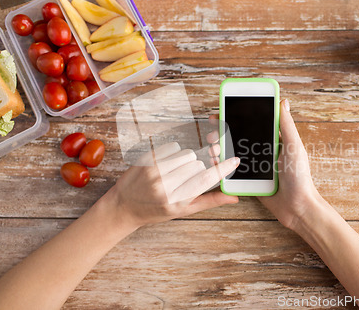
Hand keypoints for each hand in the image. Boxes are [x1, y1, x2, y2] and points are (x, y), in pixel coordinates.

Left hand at [110, 141, 239, 228]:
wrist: (124, 206)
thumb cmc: (155, 210)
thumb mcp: (183, 211)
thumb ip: (209, 201)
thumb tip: (234, 198)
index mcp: (176, 201)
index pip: (206, 180)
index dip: (223, 169)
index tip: (234, 161)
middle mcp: (165, 186)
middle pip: (198, 164)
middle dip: (199, 168)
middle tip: (189, 177)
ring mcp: (154, 171)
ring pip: (188, 153)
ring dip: (188, 160)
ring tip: (177, 172)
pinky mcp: (146, 159)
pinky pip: (173, 146)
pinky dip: (175, 153)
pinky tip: (167, 165)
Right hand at [207, 100, 323, 230]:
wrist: (297, 207)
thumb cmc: (300, 177)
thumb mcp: (294, 147)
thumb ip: (287, 125)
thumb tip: (283, 102)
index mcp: (274, 140)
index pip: (253, 123)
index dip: (237, 116)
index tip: (223, 111)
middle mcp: (262, 151)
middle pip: (239, 137)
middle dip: (223, 132)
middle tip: (213, 132)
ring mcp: (255, 165)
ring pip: (233, 153)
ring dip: (220, 148)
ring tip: (213, 148)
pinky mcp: (249, 180)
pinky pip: (233, 170)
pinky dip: (222, 165)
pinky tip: (215, 162)